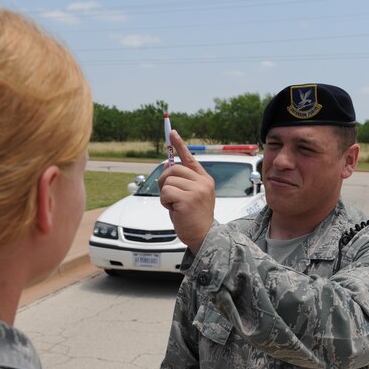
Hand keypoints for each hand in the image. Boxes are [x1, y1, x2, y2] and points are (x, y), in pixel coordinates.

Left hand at [158, 130, 214, 252]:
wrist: (202, 236)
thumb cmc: (193, 217)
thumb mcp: (190, 195)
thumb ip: (182, 181)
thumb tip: (166, 167)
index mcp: (204, 179)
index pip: (190, 158)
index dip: (180, 144)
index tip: (172, 132)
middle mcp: (202, 182)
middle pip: (173, 168)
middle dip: (164, 180)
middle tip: (168, 194)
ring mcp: (197, 190)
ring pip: (168, 181)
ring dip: (165, 194)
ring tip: (174, 205)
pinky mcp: (188, 199)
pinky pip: (166, 192)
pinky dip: (165, 201)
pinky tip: (174, 209)